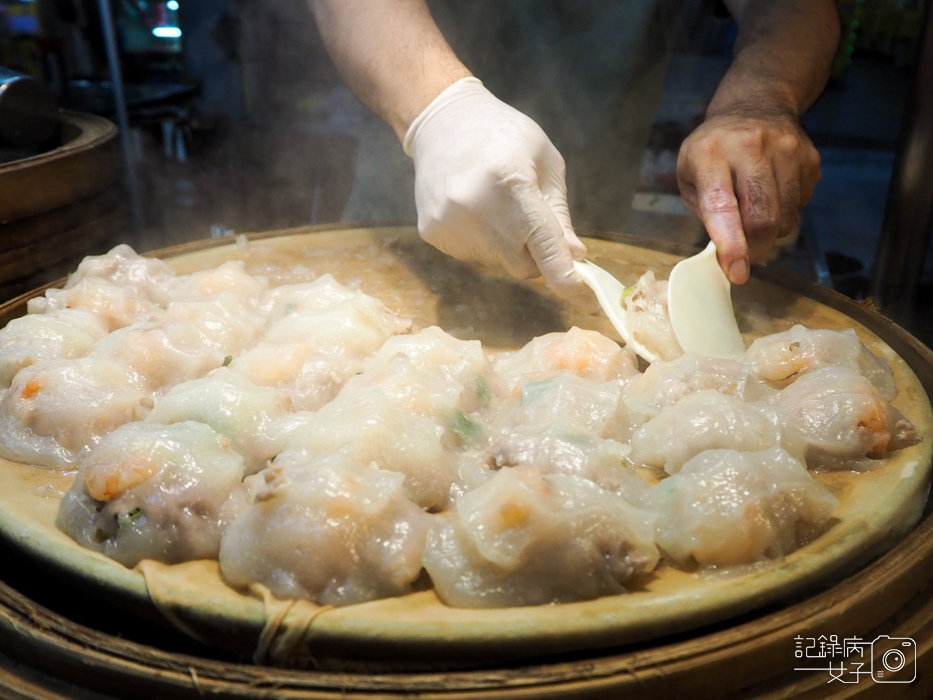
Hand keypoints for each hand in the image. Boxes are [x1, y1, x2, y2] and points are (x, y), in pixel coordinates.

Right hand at [404, 79, 595, 309]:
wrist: (441, 120)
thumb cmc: (504, 135)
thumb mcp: (545, 163)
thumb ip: (559, 215)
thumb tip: (574, 258)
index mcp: (512, 184)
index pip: (546, 248)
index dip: (569, 280)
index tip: (587, 300)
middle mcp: (476, 210)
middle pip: (523, 266)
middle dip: (536, 254)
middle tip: (532, 222)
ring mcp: (449, 224)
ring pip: (498, 263)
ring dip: (507, 246)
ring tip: (495, 204)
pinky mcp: (433, 233)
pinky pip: (472, 256)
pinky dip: (482, 242)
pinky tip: (474, 210)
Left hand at [676, 110, 820, 283]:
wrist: (755, 105)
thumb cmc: (713, 149)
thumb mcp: (689, 173)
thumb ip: (703, 210)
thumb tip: (726, 248)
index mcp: (711, 153)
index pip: (722, 206)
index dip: (731, 244)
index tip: (736, 272)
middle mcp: (751, 147)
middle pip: (763, 217)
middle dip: (754, 250)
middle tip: (744, 259)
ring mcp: (787, 150)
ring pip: (785, 218)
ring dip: (769, 233)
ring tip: (753, 216)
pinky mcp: (810, 158)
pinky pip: (800, 206)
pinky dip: (784, 214)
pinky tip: (771, 195)